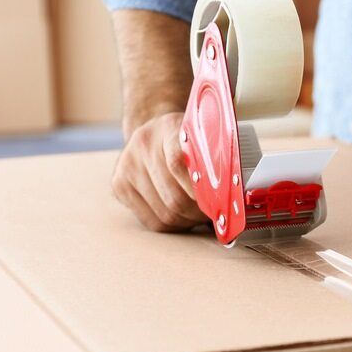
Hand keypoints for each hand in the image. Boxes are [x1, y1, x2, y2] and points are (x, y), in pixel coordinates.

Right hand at [112, 112, 207, 231]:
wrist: (152, 130)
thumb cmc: (186, 140)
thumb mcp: (201, 135)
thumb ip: (214, 156)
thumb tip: (233, 192)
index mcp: (168, 126)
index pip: (179, 163)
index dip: (200, 189)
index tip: (219, 200)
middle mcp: (143, 144)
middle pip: (174, 196)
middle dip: (199, 212)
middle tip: (214, 214)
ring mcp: (127, 165)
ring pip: (165, 213)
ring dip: (188, 221)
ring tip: (198, 214)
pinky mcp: (118, 184)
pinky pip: (152, 221)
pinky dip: (172, 224)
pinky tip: (181, 216)